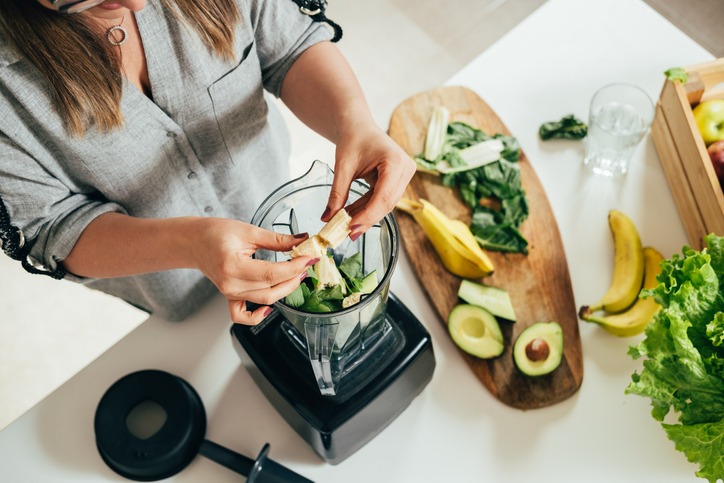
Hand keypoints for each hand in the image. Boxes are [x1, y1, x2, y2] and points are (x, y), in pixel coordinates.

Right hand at [190, 218, 315, 324]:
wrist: (194, 242)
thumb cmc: (215, 233)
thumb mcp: (248, 230)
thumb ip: (277, 239)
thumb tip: (301, 240)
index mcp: (233, 266)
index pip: (272, 273)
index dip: (294, 267)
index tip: (309, 258)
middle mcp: (230, 284)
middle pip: (271, 290)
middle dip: (294, 277)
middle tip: (306, 263)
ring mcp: (230, 293)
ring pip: (264, 300)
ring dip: (285, 289)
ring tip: (296, 274)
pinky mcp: (230, 297)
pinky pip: (243, 316)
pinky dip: (257, 316)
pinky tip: (269, 308)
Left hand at [324, 124, 415, 238]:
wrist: (358, 125)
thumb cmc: (352, 138)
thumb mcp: (342, 167)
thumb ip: (337, 194)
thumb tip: (328, 219)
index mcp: (395, 161)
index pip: (383, 196)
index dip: (368, 216)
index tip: (351, 229)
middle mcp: (405, 168)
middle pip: (387, 203)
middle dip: (366, 219)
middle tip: (347, 234)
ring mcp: (404, 175)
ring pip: (386, 204)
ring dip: (366, 215)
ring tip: (346, 225)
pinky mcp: (399, 180)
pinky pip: (383, 199)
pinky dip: (368, 208)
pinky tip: (352, 215)